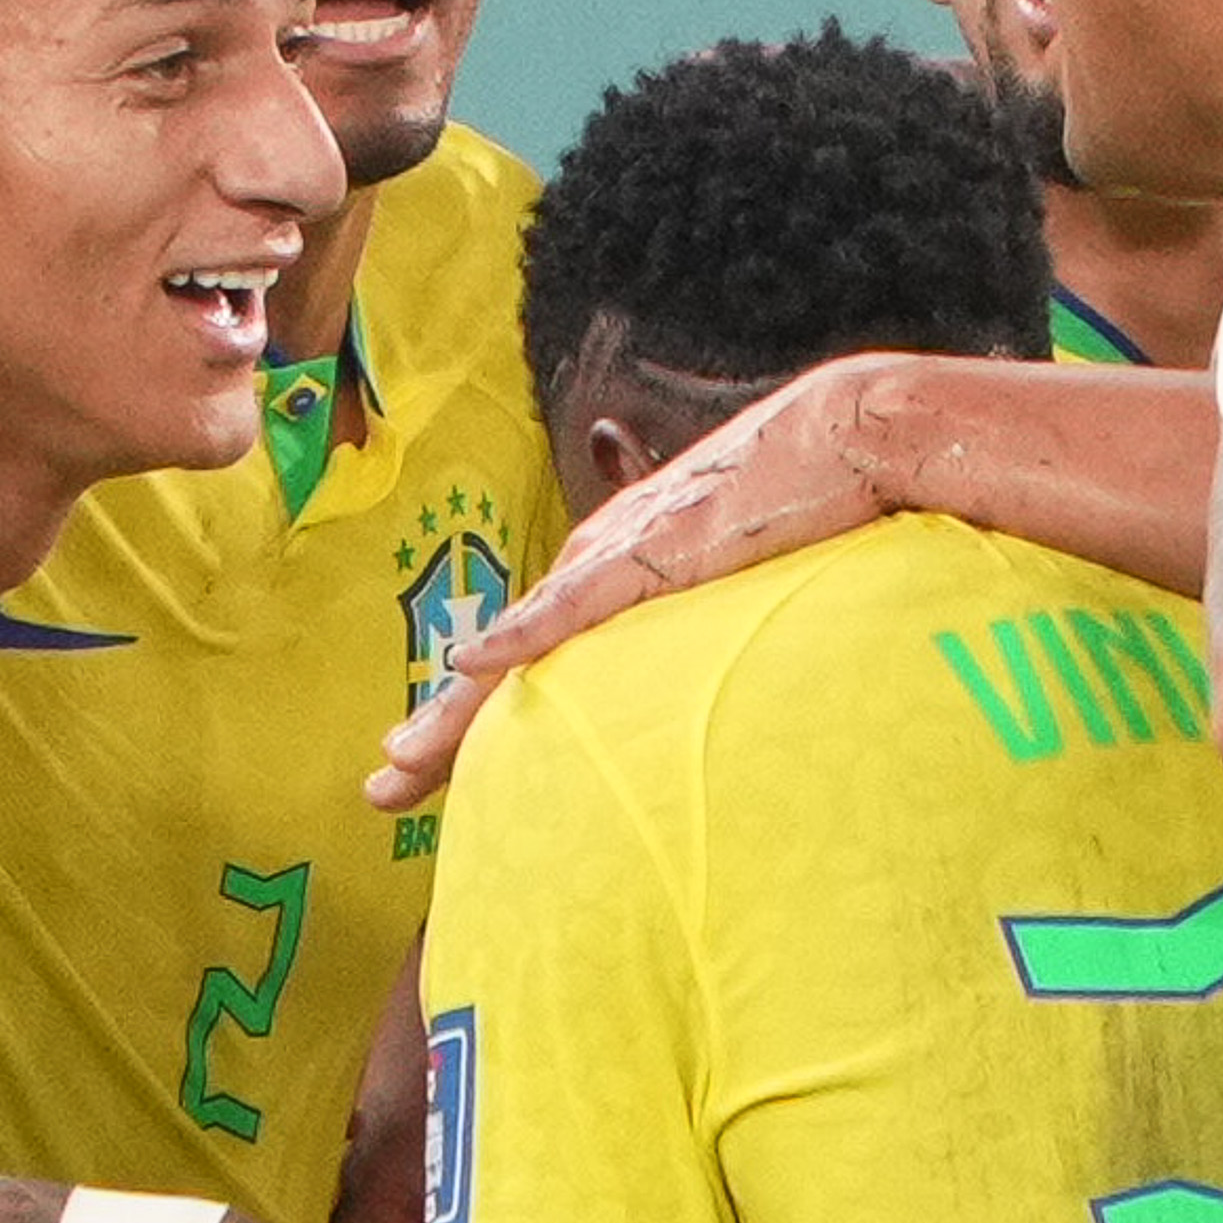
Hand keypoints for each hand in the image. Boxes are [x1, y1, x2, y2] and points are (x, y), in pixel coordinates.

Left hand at [370, 356, 908, 807]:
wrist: (841, 435)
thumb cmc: (794, 503)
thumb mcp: (726, 581)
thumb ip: (688, 627)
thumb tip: (675, 695)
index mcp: (611, 577)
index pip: (526, 661)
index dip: (471, 720)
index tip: (422, 769)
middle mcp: (596, 564)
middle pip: (502, 665)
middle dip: (439, 733)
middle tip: (381, 788)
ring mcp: (618, 554)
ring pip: (519, 645)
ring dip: (458, 707)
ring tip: (405, 757)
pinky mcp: (653, 547)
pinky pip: (576, 601)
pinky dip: (523, 636)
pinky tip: (475, 666)